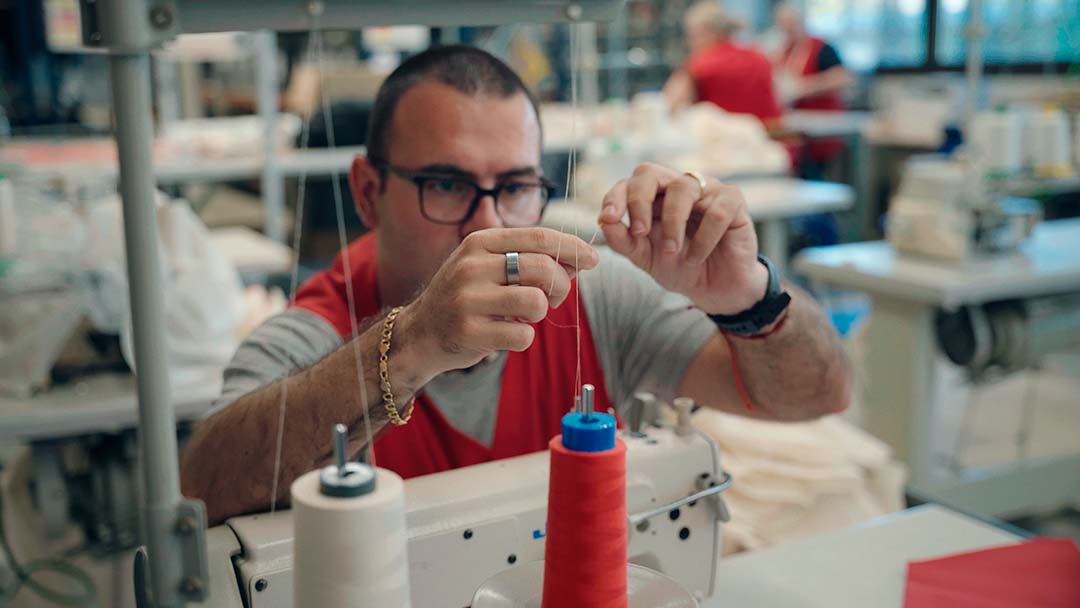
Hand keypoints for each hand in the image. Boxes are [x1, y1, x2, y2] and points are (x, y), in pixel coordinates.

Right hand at [399, 228, 598, 378]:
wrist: (420, 333)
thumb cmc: (467, 297)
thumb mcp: (490, 267)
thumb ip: (530, 259)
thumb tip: (580, 259)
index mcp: (480, 242)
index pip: (539, 237)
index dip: (573, 248)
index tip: (593, 260)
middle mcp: (472, 266)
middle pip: (543, 268)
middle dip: (561, 285)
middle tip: (555, 298)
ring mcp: (468, 299)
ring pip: (536, 302)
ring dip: (541, 313)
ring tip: (524, 315)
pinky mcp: (469, 332)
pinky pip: (523, 335)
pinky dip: (523, 338)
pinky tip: (505, 334)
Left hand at [598, 163, 767, 314]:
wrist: (715, 290)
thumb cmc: (680, 267)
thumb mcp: (645, 258)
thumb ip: (623, 241)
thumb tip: (604, 221)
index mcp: (654, 196)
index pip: (630, 182)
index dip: (616, 196)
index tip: (609, 218)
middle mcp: (678, 187)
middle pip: (650, 172)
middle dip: (639, 200)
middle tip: (640, 232)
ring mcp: (706, 190)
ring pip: (683, 187)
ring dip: (673, 223)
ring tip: (671, 252)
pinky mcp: (733, 201)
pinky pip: (715, 211)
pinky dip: (703, 238)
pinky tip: (697, 256)